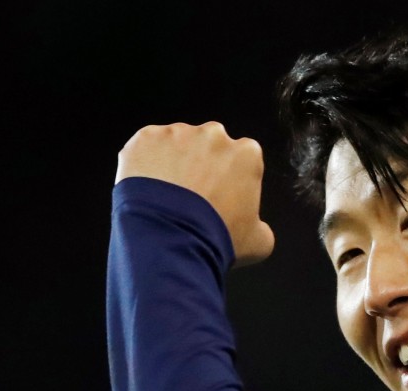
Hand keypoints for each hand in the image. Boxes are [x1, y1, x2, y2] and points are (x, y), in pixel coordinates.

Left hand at [116, 122, 274, 265]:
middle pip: (210, 145)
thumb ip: (261, 227)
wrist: (169, 240)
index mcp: (246, 154)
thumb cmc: (216, 239)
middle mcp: (214, 135)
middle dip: (202, 164)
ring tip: (165, 196)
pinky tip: (147, 190)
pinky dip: (145, 163)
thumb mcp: (257, 241)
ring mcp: (178, 133)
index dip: (231, 178)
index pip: (242, 159)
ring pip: (177, 143)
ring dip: (173, 162)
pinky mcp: (146, 137)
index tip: (222, 196)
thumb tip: (257, 230)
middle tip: (192, 196)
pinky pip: (146, 147)